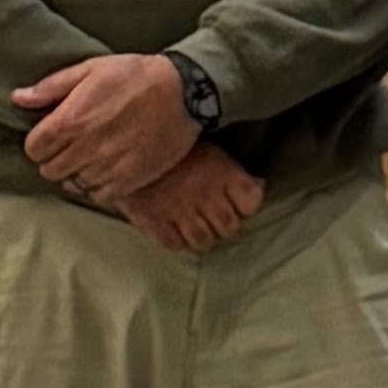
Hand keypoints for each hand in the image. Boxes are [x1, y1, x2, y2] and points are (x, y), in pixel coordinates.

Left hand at [12, 52, 197, 202]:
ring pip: (72, 184)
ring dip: (77, 172)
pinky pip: (98, 195)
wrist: (186, 93)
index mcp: (69, 121)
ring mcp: (106, 169)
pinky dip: (98, 186)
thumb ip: (52, 86)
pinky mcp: (128, 181)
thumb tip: (18, 98)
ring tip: (92, 157)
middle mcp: (83, 149)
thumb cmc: (137, 75)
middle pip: (50, 169)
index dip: (41, 142)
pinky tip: (108, 169)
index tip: (54, 135)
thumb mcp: (92, 69)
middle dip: (57, 157)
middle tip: (74, 145)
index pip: (33, 148)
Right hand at [117, 141, 262, 253]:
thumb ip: (234, 172)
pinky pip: (174, 244)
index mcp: (222, 173)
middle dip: (224, 225)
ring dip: (203, 237)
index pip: (251, 202)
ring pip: (204, 240)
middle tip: (213, 219)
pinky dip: (178, 242)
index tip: (237, 205)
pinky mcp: (153, 220)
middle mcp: (205, 194)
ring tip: (196, 228)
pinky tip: (176, 232)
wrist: (128, 144)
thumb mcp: (211, 152)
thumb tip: (260, 183)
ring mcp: (179, 210)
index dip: (246, 207)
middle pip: (228, 226)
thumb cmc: (175, 148)